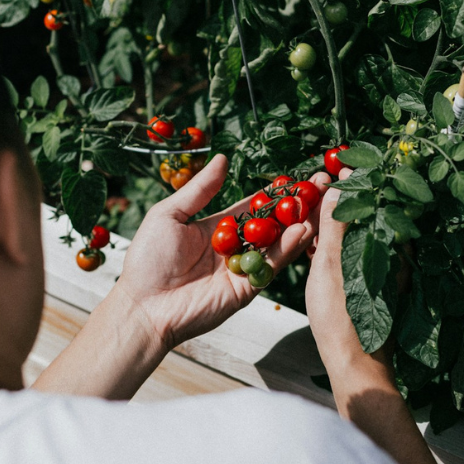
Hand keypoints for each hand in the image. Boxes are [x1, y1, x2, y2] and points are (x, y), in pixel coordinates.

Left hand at [117, 154, 329, 350]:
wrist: (144, 305)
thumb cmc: (148, 259)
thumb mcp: (170, 214)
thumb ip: (200, 189)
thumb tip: (222, 158)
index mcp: (217, 229)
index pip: (253, 207)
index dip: (274, 193)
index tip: (295, 178)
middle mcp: (235, 248)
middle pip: (272, 224)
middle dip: (295, 206)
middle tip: (319, 187)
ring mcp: (243, 268)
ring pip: (278, 243)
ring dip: (299, 224)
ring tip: (318, 204)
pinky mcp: (248, 288)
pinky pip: (271, 265)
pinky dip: (288, 248)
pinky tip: (302, 230)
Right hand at [305, 169, 392, 380]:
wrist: (354, 364)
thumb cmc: (342, 317)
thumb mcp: (332, 264)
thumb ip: (335, 223)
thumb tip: (339, 184)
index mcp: (387, 244)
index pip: (374, 198)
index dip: (356, 179)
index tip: (337, 164)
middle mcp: (389, 254)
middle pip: (367, 214)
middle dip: (344, 197)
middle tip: (319, 183)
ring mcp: (381, 270)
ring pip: (358, 234)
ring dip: (337, 220)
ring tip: (312, 208)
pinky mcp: (371, 284)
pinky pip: (354, 253)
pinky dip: (337, 242)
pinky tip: (317, 242)